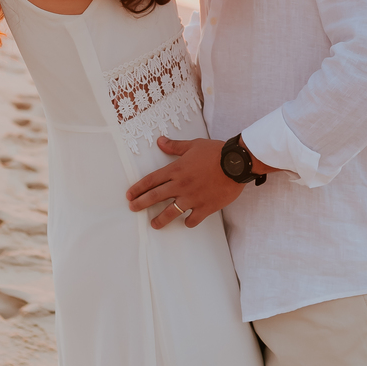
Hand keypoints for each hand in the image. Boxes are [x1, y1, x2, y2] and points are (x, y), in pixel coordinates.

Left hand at [125, 136, 242, 227]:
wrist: (236, 163)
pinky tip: (186, 222)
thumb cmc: (216, 152)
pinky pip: (192, 219)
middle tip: (133, 208)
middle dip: (141, 204)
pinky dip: (188, 222)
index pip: (151, 180)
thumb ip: (175, 146)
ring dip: (160, 220)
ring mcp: (192, 198)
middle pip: (155, 197)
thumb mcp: (193, 145)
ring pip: (171, 212)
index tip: (129, 195)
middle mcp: (181, 185)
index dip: (138, 188)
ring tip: (154, 225)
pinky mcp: (205, 207)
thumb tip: (160, 141)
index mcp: (176, 170)